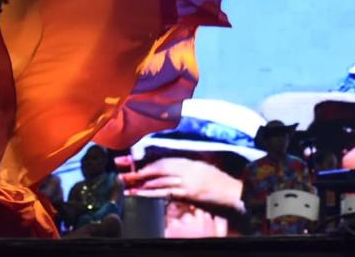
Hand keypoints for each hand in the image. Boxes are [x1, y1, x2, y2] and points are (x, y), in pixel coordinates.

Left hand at [121, 157, 243, 209]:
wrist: (233, 191)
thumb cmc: (218, 179)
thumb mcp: (201, 166)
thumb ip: (185, 165)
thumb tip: (167, 166)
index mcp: (188, 161)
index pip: (163, 160)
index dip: (146, 161)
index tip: (132, 161)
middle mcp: (186, 170)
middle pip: (157, 169)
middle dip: (138, 170)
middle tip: (122, 170)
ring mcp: (186, 182)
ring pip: (158, 182)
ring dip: (140, 184)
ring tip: (125, 184)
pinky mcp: (188, 194)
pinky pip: (165, 193)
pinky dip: (150, 194)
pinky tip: (139, 195)